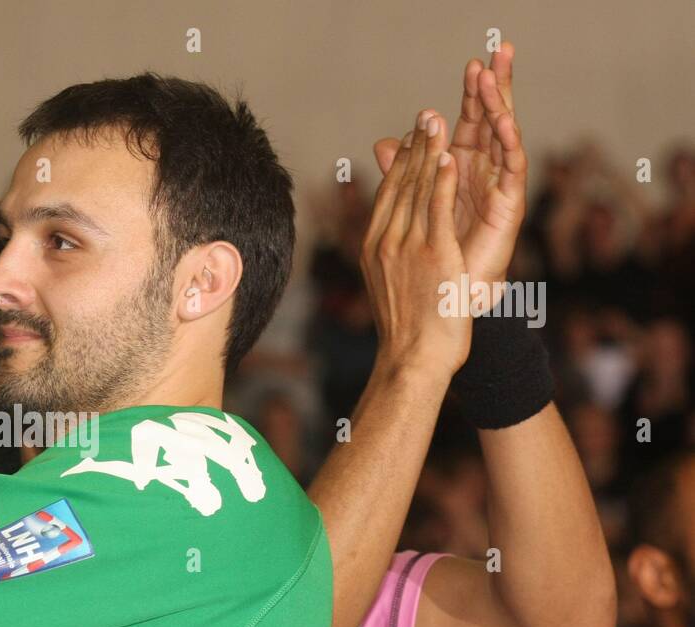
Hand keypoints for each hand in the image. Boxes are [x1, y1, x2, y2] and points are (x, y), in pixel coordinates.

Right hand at [360, 108, 468, 380]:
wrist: (412, 359)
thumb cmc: (407, 329)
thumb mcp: (391, 284)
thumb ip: (392, 252)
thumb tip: (389, 238)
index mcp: (375, 247)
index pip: (388, 195)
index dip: (400, 163)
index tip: (411, 137)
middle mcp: (386, 242)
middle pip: (400, 185)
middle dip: (414, 146)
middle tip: (424, 114)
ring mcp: (407, 247)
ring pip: (416, 190)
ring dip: (427, 151)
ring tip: (435, 121)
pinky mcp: (432, 253)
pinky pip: (436, 209)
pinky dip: (441, 179)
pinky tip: (449, 155)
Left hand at [374, 42, 526, 290]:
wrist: (442, 310)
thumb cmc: (432, 260)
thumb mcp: (413, 207)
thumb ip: (404, 171)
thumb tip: (383, 144)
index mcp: (462, 169)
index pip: (469, 122)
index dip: (472, 93)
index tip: (472, 62)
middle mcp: (484, 175)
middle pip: (491, 121)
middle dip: (495, 88)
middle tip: (498, 51)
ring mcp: (498, 189)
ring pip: (503, 137)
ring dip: (501, 105)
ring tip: (498, 76)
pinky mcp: (508, 207)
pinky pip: (510, 169)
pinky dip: (506, 145)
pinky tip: (501, 123)